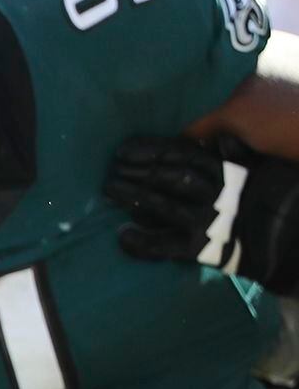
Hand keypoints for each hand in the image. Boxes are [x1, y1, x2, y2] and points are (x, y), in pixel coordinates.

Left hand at [109, 134, 298, 292]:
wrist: (290, 245)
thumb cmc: (274, 204)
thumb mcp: (263, 173)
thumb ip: (241, 156)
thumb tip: (223, 137)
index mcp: (228, 174)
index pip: (183, 156)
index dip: (150, 151)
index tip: (122, 149)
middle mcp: (216, 196)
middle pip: (169, 178)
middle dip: (137, 172)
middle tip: (110, 168)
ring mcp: (207, 223)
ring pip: (163, 205)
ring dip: (133, 196)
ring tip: (108, 189)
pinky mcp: (201, 250)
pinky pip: (165, 246)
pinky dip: (143, 243)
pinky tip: (122, 236)